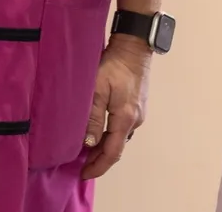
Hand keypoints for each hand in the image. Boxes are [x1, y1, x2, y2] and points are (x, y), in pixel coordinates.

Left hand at [80, 35, 151, 179]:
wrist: (134, 47)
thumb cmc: (114, 65)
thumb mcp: (97, 89)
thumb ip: (93, 117)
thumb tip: (89, 143)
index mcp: (125, 119)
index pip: (112, 152)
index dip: (98, 166)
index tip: (84, 175)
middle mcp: (135, 120)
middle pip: (117, 148)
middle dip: (100, 160)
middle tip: (83, 167)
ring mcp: (138, 114)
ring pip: (120, 138)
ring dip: (105, 148)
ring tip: (88, 152)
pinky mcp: (136, 106)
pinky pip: (122, 128)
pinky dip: (110, 136)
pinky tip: (100, 133)